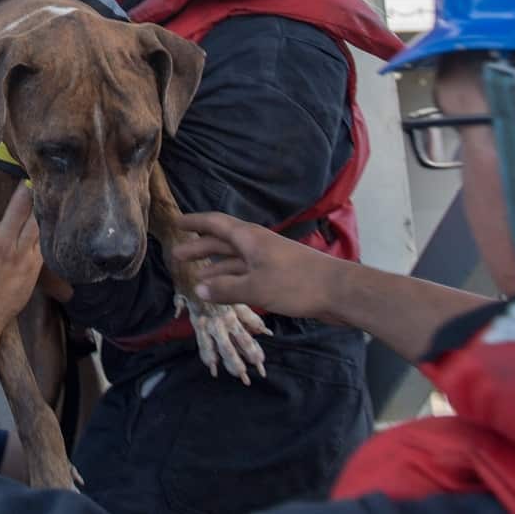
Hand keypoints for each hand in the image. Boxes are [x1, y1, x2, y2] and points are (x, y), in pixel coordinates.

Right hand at [0, 162, 41, 332]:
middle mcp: (1, 243)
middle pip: (19, 205)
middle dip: (26, 184)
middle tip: (30, 166)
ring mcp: (20, 255)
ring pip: (37, 220)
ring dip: (40, 202)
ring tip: (45, 186)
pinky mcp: (33, 266)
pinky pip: (44, 240)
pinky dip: (46, 226)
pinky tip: (51, 213)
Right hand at [172, 212, 341, 319]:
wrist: (338, 291)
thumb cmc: (296, 283)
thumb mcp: (256, 287)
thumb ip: (225, 289)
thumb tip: (198, 289)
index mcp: (249, 238)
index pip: (215, 224)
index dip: (194, 222)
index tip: (175, 222)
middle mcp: (256, 244)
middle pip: (222, 242)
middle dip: (199, 247)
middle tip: (176, 255)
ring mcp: (268, 259)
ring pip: (234, 259)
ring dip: (214, 266)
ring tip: (195, 276)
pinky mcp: (277, 275)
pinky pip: (246, 273)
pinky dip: (231, 279)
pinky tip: (224, 290)